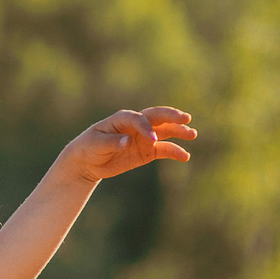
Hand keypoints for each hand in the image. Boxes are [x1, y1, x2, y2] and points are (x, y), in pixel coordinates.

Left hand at [58, 107, 195, 181]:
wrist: (87, 161)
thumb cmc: (89, 147)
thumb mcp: (96, 144)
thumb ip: (112, 142)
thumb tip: (127, 141)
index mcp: (124, 118)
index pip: (140, 119)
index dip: (147, 127)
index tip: (152, 139)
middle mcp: (137, 125)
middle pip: (158, 117)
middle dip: (172, 117)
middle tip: (186, 119)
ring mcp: (144, 137)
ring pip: (165, 131)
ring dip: (179, 132)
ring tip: (192, 135)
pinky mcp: (147, 151)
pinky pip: (164, 150)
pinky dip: (174, 152)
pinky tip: (185, 156)